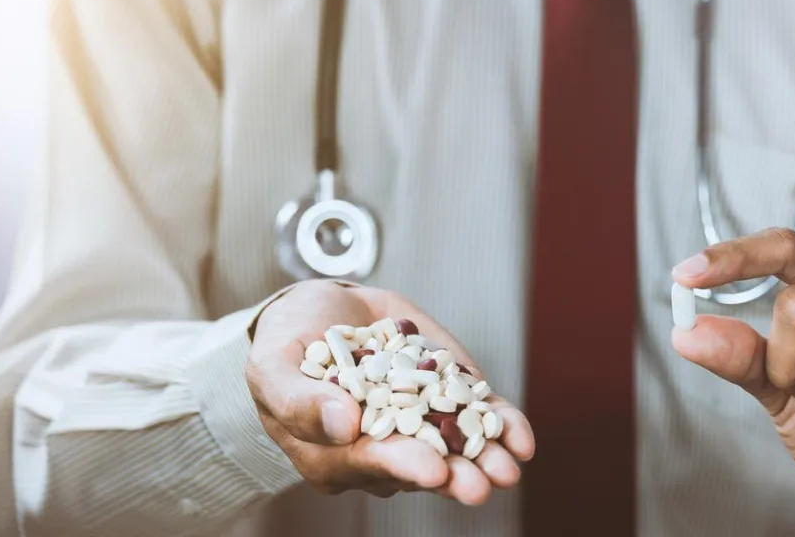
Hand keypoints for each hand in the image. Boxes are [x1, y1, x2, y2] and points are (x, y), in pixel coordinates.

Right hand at [245, 280, 534, 504]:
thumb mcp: (273, 365)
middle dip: (453, 476)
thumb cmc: (288, 342)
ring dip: (485, 459)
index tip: (430, 468)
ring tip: (508, 468)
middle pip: (420, 467)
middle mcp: (381, 448)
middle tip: (478, 484)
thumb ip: (297, 399)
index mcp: (333, 453)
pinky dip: (502, 427)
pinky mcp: (448, 398)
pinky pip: (479, 420)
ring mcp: (420, 425)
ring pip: (457, 449)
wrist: (322, 311)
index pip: (369, 464)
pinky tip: (521, 439)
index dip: (401, 466)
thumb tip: (341, 425)